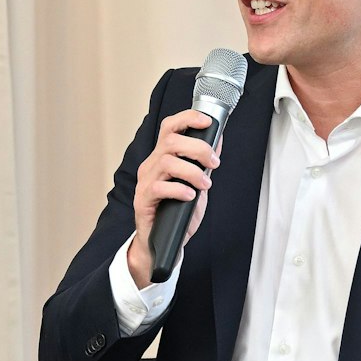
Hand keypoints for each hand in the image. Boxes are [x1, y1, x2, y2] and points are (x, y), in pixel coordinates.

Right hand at [127, 108, 219, 288]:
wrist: (163, 242)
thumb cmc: (178, 212)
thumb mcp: (197, 184)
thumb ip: (204, 164)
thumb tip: (218, 141)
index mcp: (163, 157)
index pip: (170, 127)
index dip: (187, 118)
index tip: (207, 122)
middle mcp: (151, 165)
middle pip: (170, 140)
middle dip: (198, 148)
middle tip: (214, 163)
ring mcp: (145, 182)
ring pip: (166, 162)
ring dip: (192, 171)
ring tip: (204, 184)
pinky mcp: (143, 200)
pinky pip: (159, 187)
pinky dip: (179, 189)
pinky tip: (190, 196)